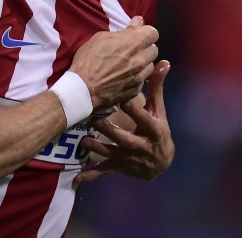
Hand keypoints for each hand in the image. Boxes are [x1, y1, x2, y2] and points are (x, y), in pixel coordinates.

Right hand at [70, 16, 158, 109]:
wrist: (83, 89)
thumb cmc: (88, 60)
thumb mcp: (101, 38)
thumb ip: (124, 30)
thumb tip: (138, 22)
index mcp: (134, 43)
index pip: (153, 33)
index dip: (145, 33)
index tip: (137, 36)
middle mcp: (141, 59)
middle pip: (154, 49)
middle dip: (145, 48)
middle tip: (131, 51)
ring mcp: (140, 76)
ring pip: (150, 65)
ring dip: (142, 63)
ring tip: (128, 65)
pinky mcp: (136, 89)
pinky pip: (143, 80)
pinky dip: (136, 77)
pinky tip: (124, 77)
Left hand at [74, 60, 173, 184]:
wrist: (162, 161)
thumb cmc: (158, 129)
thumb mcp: (159, 109)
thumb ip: (156, 86)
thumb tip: (164, 62)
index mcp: (154, 129)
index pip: (144, 118)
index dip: (135, 110)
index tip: (124, 98)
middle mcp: (142, 145)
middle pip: (126, 139)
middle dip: (111, 131)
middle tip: (96, 121)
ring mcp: (130, 158)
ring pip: (113, 154)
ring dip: (98, 149)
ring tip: (83, 141)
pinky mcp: (120, 167)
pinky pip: (105, 171)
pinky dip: (91, 175)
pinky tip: (78, 178)